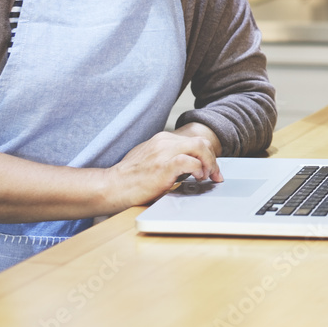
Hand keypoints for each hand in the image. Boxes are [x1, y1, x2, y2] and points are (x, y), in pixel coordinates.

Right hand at [103, 129, 221, 208]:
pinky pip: (190, 161)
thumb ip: (165, 157)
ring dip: (210, 163)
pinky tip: (198, 178)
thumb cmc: (129, 178)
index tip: (211, 169)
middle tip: (215, 174)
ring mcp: (164, 152)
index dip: (206, 154)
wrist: (112, 186)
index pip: (193, 140)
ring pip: (199, 147)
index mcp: (161, 139)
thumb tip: (183, 166)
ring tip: (208, 176)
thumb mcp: (148, 160)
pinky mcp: (164, 166)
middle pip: (200, 141)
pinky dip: (199, 169)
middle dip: (213, 158)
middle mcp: (164, 141)